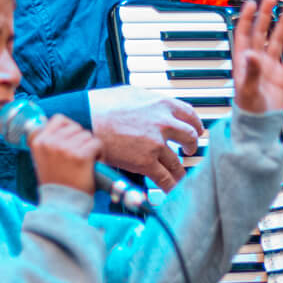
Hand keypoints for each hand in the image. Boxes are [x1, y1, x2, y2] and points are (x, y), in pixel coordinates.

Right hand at [27, 114, 102, 196]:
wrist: (63, 204)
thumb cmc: (56, 184)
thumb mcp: (42, 160)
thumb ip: (49, 143)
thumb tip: (65, 127)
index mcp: (38, 142)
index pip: (58, 119)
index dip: (69, 129)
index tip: (70, 142)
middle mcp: (50, 143)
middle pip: (75, 127)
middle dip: (81, 140)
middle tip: (79, 156)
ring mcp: (65, 149)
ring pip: (87, 135)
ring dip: (90, 147)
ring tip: (85, 162)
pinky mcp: (81, 156)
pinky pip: (97, 143)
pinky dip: (99, 153)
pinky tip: (93, 163)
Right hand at [88, 85, 203, 192]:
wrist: (86, 120)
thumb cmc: (101, 106)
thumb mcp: (131, 93)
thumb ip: (148, 100)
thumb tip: (153, 105)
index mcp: (161, 104)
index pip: (189, 115)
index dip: (196, 125)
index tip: (197, 130)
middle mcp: (164, 123)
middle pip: (190, 138)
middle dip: (192, 146)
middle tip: (189, 151)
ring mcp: (156, 144)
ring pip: (178, 162)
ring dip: (180, 171)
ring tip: (179, 175)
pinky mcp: (146, 162)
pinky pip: (165, 178)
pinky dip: (171, 186)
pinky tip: (171, 190)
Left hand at [232, 0, 282, 114]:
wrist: (260, 125)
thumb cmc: (248, 109)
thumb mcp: (247, 89)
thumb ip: (251, 71)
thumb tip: (251, 54)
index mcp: (244, 61)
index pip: (243, 34)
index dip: (245, 18)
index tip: (250, 3)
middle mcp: (257, 60)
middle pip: (261, 32)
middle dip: (266, 15)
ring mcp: (270, 66)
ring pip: (278, 41)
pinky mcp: (282, 75)